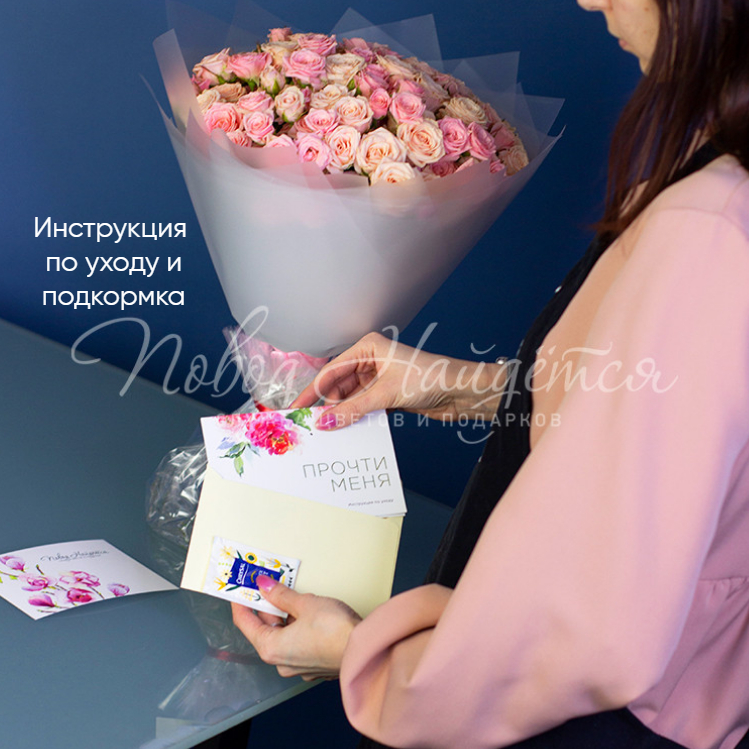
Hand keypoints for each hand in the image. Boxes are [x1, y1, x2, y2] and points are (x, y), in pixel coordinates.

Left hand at [231, 577, 361, 680]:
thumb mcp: (304, 604)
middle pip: (265, 629)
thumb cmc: (334, 631)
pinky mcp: (314, 664)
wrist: (363, 649)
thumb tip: (265, 586)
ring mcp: (298, 666)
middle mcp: (281, 662)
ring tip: (292, 595)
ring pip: (283, 635)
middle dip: (267, 606)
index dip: (241, 603)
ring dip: (285, 615)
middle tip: (268, 585)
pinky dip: (298, 626)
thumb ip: (281, 595)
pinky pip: (298, 642)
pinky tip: (308, 612)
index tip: (240, 589)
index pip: (245, 624)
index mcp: (271, 648)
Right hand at [292, 332, 506, 427]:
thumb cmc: (430, 377)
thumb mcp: (386, 393)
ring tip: (328, 431)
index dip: (313, 390)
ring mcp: (380, 380)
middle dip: (326, 405)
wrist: (461, 391)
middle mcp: (372, 361)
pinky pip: (365, 409)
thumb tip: (325, 422)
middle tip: (310, 424)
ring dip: (342, 415)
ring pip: (351, 399)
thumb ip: (353, 409)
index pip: (332, 371)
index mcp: (368, 348)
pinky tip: (348, 431)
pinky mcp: (388, 396)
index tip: (297, 407)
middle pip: (339, 386)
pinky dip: (357, 419)